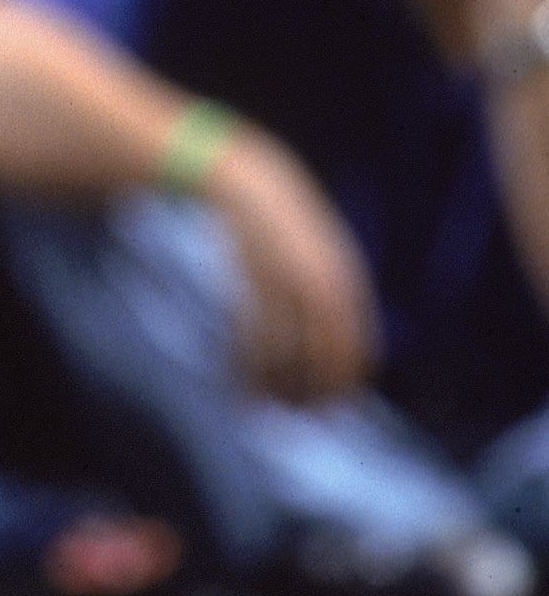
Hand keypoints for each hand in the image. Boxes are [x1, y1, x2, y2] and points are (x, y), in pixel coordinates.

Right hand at [204, 129, 379, 403]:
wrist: (246, 177)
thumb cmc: (285, 220)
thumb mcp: (320, 249)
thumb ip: (335, 289)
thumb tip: (345, 344)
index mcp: (341, 275)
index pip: (355, 339)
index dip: (347, 377)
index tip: (337, 406)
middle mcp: (317, 279)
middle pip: (325, 348)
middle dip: (317, 388)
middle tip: (305, 418)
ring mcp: (281, 277)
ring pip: (284, 346)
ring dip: (276, 383)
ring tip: (265, 409)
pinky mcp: (247, 275)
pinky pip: (251, 330)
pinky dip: (247, 361)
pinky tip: (240, 381)